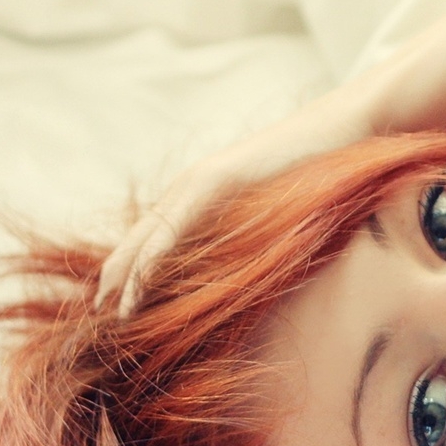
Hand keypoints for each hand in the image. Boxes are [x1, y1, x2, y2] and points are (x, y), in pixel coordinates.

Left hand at [97, 90, 376, 313]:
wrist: (346, 132)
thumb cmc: (322, 171)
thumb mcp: (281, 210)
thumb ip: (257, 231)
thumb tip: (255, 267)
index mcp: (204, 194)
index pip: (155, 237)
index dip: (131, 270)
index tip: (116, 304)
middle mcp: (191, 186)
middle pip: (140, 237)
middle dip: (116, 276)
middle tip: (98, 312)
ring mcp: (200, 181)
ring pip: (150, 235)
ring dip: (126, 274)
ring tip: (110, 308)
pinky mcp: (215, 179)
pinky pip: (175, 225)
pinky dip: (153, 256)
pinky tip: (138, 281)